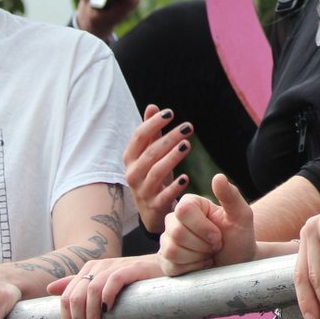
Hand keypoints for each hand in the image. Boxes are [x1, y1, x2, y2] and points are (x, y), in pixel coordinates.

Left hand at [47, 255, 163, 318]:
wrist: (164, 269)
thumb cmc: (133, 281)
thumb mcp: (103, 283)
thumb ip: (78, 285)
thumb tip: (50, 289)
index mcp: (88, 270)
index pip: (66, 297)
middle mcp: (98, 265)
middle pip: (75, 296)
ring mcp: (115, 265)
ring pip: (91, 290)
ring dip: (90, 315)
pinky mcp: (133, 268)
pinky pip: (113, 281)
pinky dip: (107, 297)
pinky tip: (108, 310)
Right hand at [124, 105, 192, 232]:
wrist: (150, 211)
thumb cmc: (152, 175)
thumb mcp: (150, 154)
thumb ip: (151, 132)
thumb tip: (153, 106)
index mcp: (131, 158)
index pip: (139, 137)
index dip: (153, 123)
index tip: (170, 113)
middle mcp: (133, 173)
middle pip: (150, 152)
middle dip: (169, 138)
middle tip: (188, 127)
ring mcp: (143, 190)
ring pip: (156, 171)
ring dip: (172, 157)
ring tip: (187, 145)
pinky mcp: (155, 205)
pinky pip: (165, 195)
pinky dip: (175, 186)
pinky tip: (186, 178)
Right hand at [160, 174, 254, 275]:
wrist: (237, 262)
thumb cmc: (239, 237)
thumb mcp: (241, 216)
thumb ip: (231, 196)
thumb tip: (218, 177)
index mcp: (190, 204)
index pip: (183, 211)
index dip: (203, 227)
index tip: (218, 235)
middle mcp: (173, 219)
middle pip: (176, 233)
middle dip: (202, 245)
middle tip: (215, 246)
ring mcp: (167, 240)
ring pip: (171, 250)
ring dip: (197, 257)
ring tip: (208, 254)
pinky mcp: (165, 261)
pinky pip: (170, 267)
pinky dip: (191, 269)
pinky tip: (201, 264)